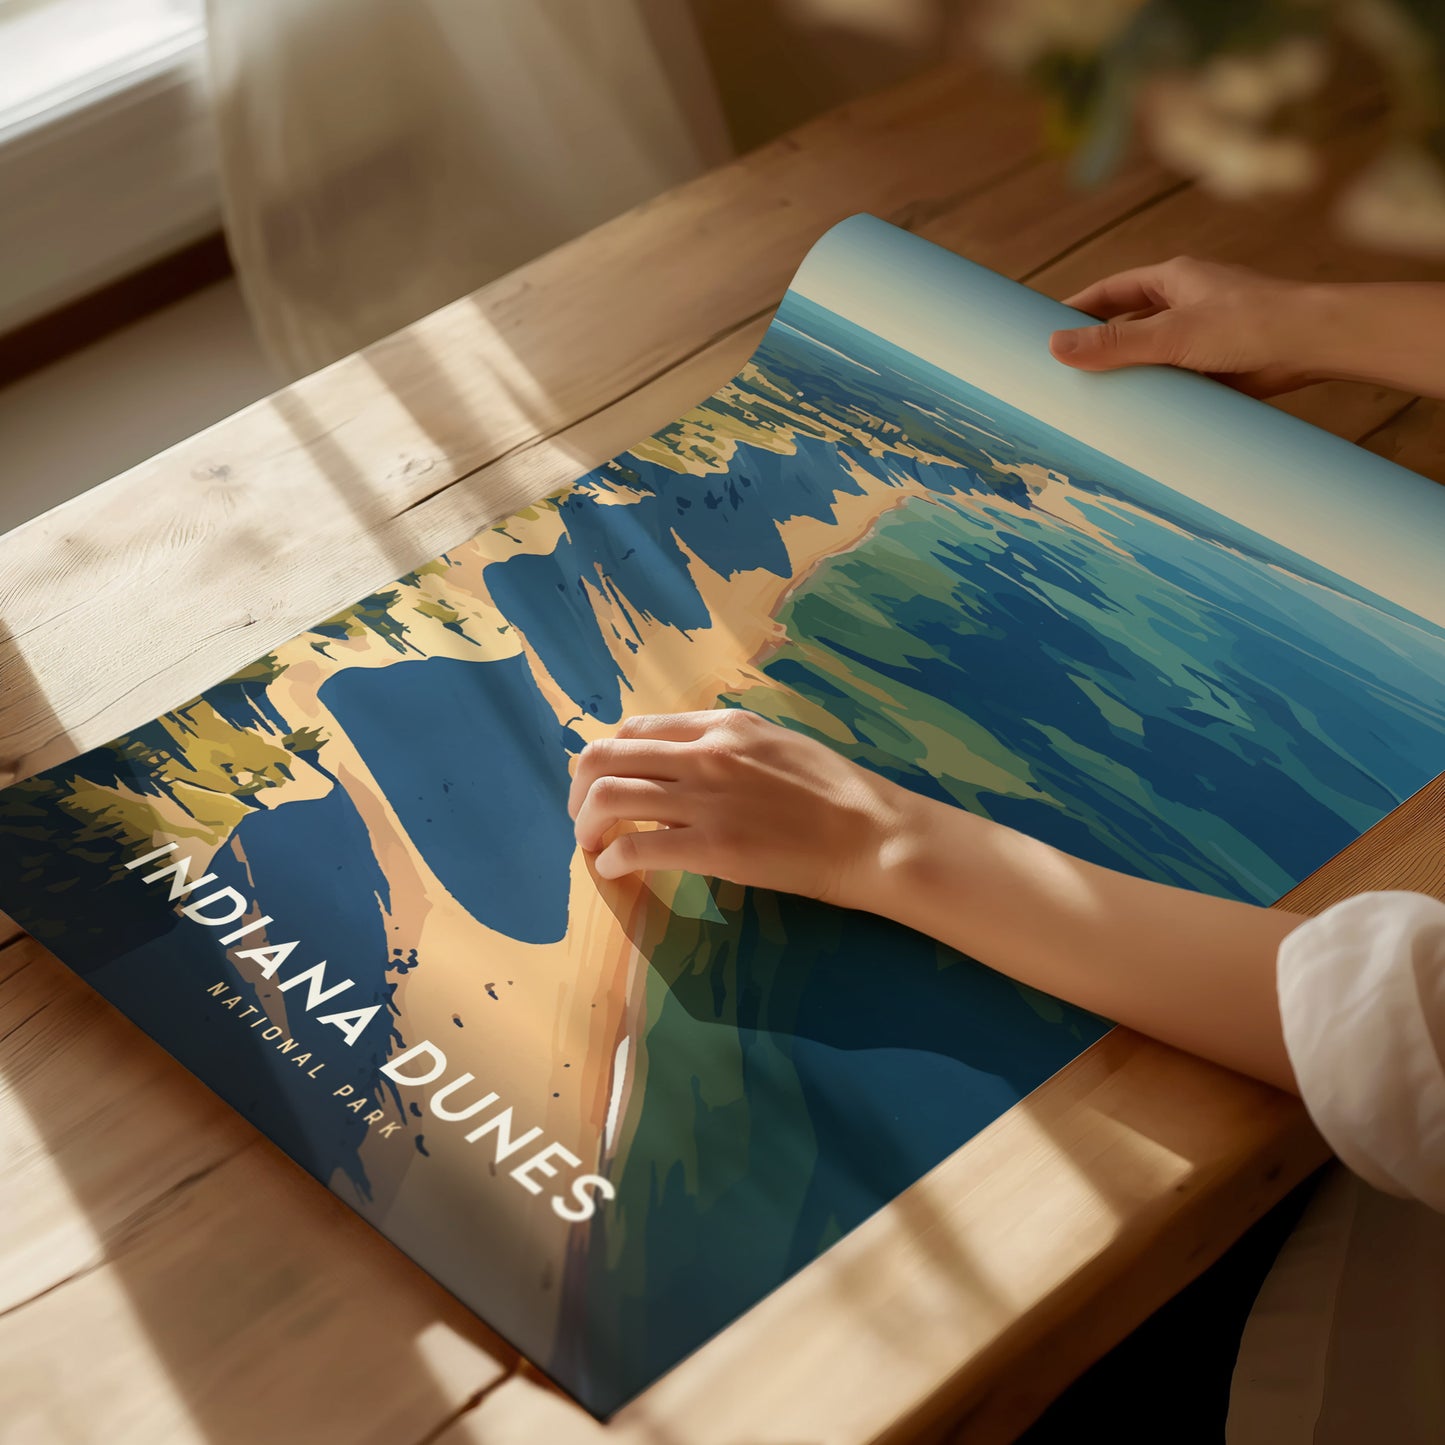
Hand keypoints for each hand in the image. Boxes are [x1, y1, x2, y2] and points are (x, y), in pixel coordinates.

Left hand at [568, 709, 909, 905]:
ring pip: (608, 797)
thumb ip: (726, 746)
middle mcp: (705, 752)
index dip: (607, 758)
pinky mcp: (712, 846)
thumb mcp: (776, 744)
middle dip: (579, 790)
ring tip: (592, 847)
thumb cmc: (835, 792)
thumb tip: (681, 764)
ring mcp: (706, 798)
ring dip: (586, 825)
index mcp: (721, 725)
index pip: (635, 729)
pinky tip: (615, 871)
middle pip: (606, 756)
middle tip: (583, 819)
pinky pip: (635, 846)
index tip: (604, 784)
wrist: (872, 833)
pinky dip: (611, 860)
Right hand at [1048, 256, 1317, 396]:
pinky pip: (1176, 380)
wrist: (1315, 344)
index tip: (1045, 330)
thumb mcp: (1172, 333)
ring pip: (1152, 355)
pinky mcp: (1219, 367)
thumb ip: (1115, 343)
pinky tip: (1137, 416)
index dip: (1077, 308)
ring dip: (1129, 375)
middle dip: (1099, 346)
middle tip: (1062, 373)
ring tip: (1091, 402)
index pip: (1111, 291)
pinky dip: (1156, 395)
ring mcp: (1203, 336)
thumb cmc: (1249, 323)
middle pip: (1129, 324)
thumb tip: (1054, 347)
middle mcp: (1187, 304)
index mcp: (1174, 280)